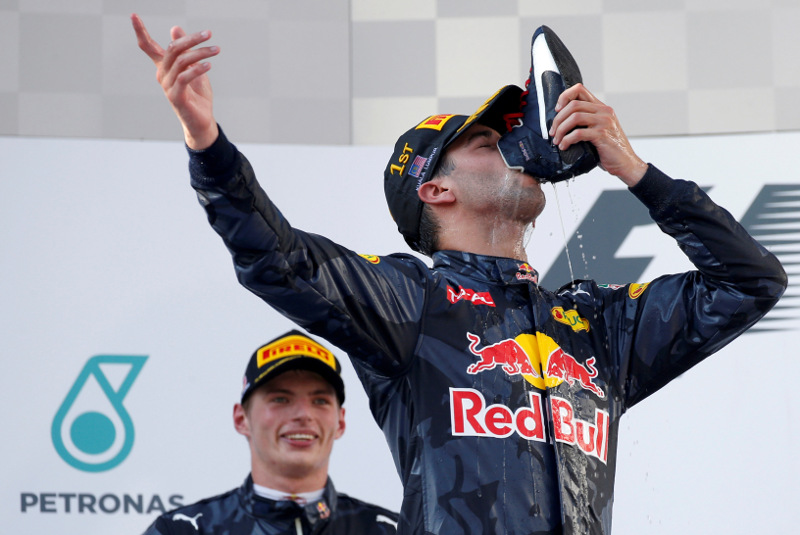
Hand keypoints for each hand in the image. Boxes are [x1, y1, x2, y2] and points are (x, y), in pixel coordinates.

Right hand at [131, 13, 219, 148]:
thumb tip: (175, 28)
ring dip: (200, 53)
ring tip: (216, 50)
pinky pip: (184, 77)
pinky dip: (198, 68)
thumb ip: (185, 50)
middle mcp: (162, 75)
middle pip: (172, 49)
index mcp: (164, 67)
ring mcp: (167, 86)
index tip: (133, 15)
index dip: (140, 31)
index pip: (148, 47)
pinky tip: (209, 64)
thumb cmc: (197, 96)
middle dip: (190, 39)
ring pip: (181, 61)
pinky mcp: (175, 96)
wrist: (202, 121)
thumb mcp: (193, 68)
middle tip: (208, 33)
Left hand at [548, 84, 647, 186]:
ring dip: (561, 130)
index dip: (564, 96)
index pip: (580, 89)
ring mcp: (604, 122)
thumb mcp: (597, 130)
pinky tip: (564, 146)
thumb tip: (560, 121)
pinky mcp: (603, 135)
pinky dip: (567, 140)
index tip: (557, 110)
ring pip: (575, 117)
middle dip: (558, 119)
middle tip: (552, 132)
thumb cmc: (608, 149)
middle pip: (573, 105)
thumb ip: (585, 122)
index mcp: (600, 107)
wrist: (625, 163)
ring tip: (557, 141)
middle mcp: (604, 111)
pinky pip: (579, 133)